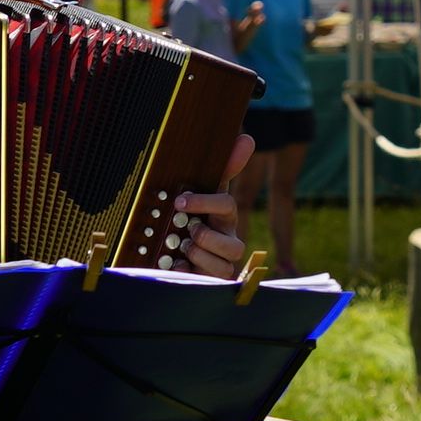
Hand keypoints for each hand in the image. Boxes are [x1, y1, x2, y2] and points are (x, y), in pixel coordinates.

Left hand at [171, 136, 257, 278]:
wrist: (172, 248)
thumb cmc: (194, 215)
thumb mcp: (203, 191)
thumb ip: (224, 168)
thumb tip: (248, 138)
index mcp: (225, 217)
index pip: (228, 205)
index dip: (205, 203)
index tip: (181, 200)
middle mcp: (228, 242)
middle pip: (234, 246)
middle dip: (206, 237)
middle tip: (187, 231)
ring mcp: (221, 264)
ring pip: (223, 266)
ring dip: (198, 255)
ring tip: (181, 249)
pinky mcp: (209, 282)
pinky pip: (207, 282)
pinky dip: (189, 273)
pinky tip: (176, 265)